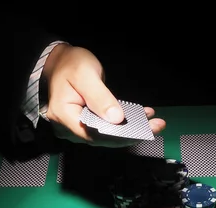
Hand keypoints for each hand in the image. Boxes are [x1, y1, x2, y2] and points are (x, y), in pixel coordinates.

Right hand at [41, 44, 164, 146]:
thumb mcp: (85, 75)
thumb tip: (116, 119)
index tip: (142, 131)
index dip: (119, 136)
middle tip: (156, 126)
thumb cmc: (70, 65)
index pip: (94, 134)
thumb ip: (100, 97)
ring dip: (131, 130)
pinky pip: (106, 128)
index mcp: (64, 117)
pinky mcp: (86, 124)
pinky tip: (143, 117)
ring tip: (154, 122)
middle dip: (131, 134)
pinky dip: (124, 124)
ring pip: (106, 135)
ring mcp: (77, 128)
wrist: (59, 61)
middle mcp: (69, 128)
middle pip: (102, 138)